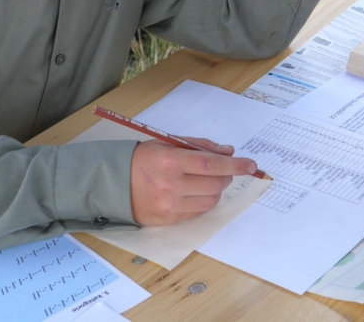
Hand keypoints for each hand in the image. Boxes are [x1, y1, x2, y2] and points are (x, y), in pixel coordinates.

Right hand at [129, 137, 258, 225]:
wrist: (113, 184)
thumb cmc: (143, 159)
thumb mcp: (168, 144)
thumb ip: (199, 146)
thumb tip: (229, 152)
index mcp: (171, 162)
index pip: (212, 164)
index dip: (235, 165)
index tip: (251, 165)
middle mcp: (171, 186)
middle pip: (215, 184)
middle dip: (226, 175)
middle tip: (223, 169)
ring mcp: (170, 206)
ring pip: (210, 200)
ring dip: (216, 190)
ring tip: (207, 180)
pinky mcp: (168, 220)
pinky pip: (198, 211)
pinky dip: (203, 201)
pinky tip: (194, 192)